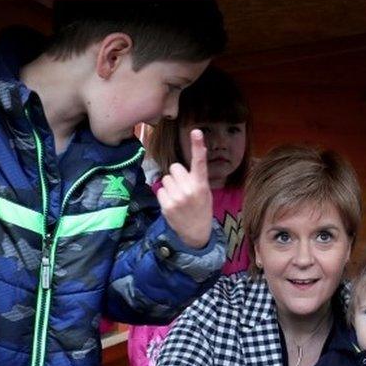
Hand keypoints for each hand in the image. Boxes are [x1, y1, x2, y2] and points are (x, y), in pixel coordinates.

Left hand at [156, 130, 212, 248]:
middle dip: (177, 175)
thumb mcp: (205, 193)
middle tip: (183, 187)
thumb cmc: (201, 209)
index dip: (198, 146)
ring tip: (178, 197)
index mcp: (202, 184)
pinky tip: (172, 204)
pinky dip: (164, 195)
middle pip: (175, 168)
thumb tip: (178, 169)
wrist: (196, 234)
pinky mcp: (166, 205)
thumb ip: (195, 179)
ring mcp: (177, 197)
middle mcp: (189, 189)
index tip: (196, 131)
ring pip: (166, 178)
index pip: (200, 162)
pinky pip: (160, 190)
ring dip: (170, 185)